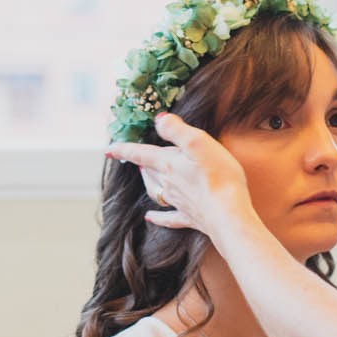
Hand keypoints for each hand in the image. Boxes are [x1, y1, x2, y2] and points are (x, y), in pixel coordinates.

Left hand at [103, 113, 255, 245]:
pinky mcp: (191, 218)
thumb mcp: (198, 143)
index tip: (108, 149)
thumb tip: (158, 119)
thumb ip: (176, 129)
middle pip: (147, 172)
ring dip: (147, 183)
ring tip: (144, 177)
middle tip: (135, 157)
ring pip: (156, 192)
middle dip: (139, 163)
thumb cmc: (217, 177)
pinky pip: (169, 218)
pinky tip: (149, 217)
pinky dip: (157, 217)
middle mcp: (169, 184)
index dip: (124, 149)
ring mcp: (179, 203)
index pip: (140, 153)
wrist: (228, 215)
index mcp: (168, 165)